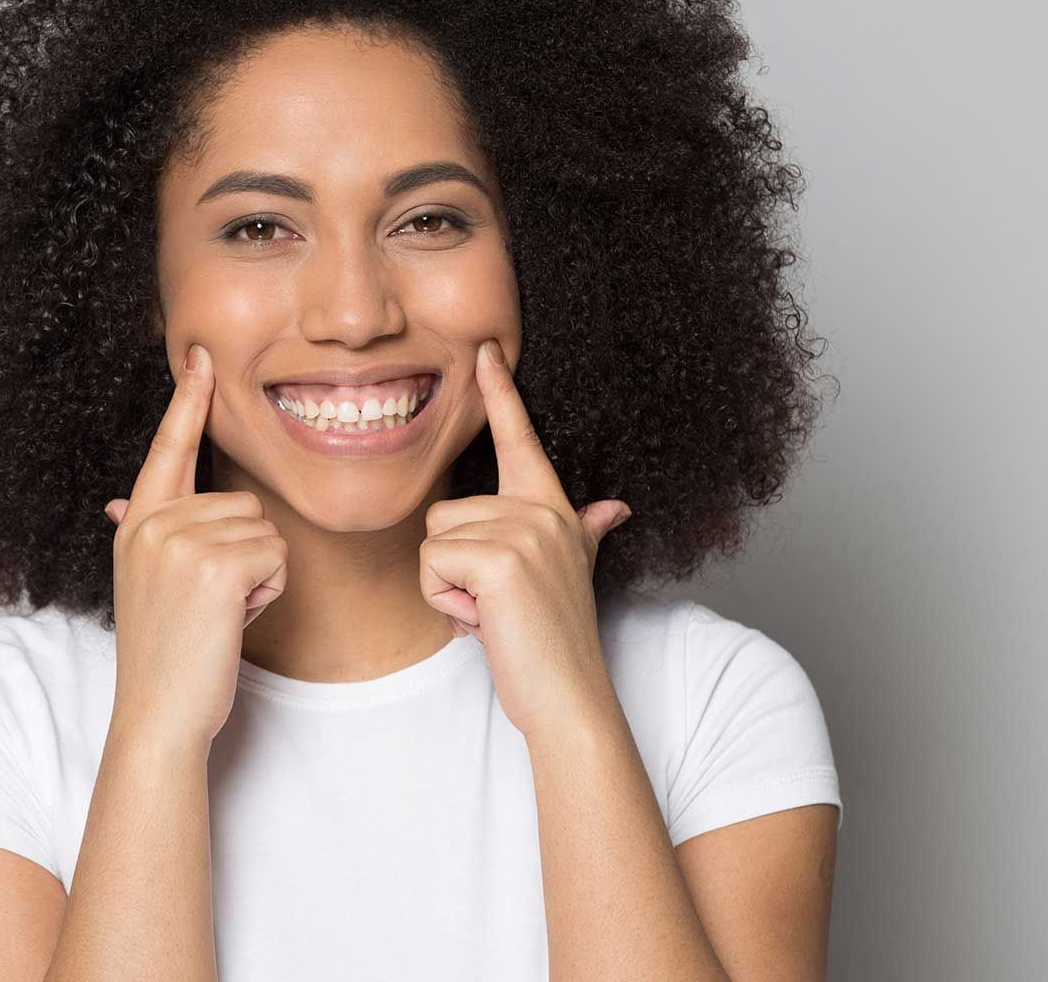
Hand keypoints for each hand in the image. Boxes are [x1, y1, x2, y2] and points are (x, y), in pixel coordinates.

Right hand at [103, 343, 287, 751]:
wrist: (159, 714)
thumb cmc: (166, 655)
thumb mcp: (144, 583)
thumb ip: (145, 534)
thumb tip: (118, 503)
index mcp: (137, 523)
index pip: (167, 447)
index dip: (187, 399)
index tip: (201, 352)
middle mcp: (152, 523)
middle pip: (242, 502)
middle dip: (246, 555)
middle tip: (210, 604)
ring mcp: (179, 542)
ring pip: (265, 529)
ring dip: (259, 575)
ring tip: (219, 613)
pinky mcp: (213, 566)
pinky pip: (275, 554)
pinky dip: (268, 591)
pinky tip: (234, 619)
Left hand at [419, 339, 632, 740]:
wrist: (569, 699)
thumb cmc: (554, 643)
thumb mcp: (571, 575)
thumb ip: (587, 532)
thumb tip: (615, 506)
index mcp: (553, 509)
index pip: (520, 438)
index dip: (501, 392)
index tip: (486, 349)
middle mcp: (542, 512)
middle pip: (443, 512)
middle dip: (450, 568)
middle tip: (495, 605)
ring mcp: (525, 532)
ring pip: (432, 541)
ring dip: (446, 588)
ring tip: (492, 613)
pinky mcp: (500, 560)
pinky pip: (432, 565)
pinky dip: (445, 603)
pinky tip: (484, 622)